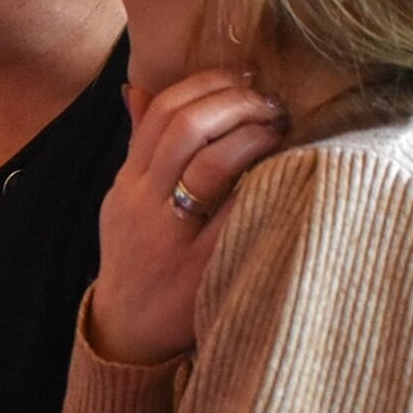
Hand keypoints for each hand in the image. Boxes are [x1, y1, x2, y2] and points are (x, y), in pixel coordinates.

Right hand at [90, 70, 285, 365]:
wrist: (127, 333)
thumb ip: (139, 148)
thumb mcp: (124, 202)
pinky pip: (238, 215)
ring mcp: (172, 237)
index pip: (160, 113)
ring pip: (210, 165)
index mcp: (128, 184)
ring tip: (279, 128)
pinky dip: (264, 185)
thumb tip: (139, 89)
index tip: (242, 79)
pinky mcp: (204, 268)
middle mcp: (144, 204)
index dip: (206, 86)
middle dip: (234, 103)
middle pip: (185, 128)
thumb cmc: (137, 259)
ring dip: (252, 136)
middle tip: (270, 102)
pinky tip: (288, 172)